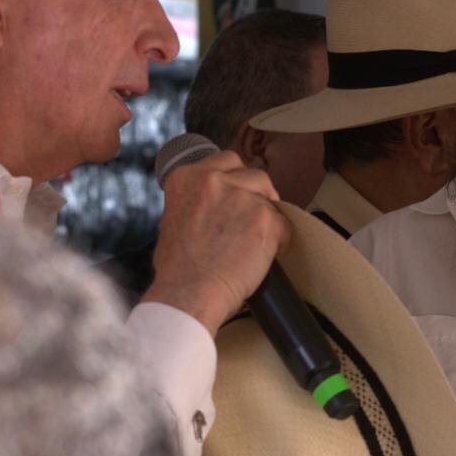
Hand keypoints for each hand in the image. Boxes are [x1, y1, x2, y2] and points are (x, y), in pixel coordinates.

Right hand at [144, 152, 288, 336]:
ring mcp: (243, 197)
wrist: (189, 294)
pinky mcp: (266, 219)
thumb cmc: (177, 269)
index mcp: (186, 177)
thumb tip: (211, 204)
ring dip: (267, 214)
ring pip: (269, 197)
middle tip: (251, 217)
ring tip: (256, 240)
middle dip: (256, 191)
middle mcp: (214, 180)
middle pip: (252, 172)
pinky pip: (284, 224)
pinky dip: (279, 240)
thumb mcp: (171, 220)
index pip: (225, 161)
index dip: (235, 180)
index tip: (237, 194)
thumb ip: (193, 202)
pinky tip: (265, 256)